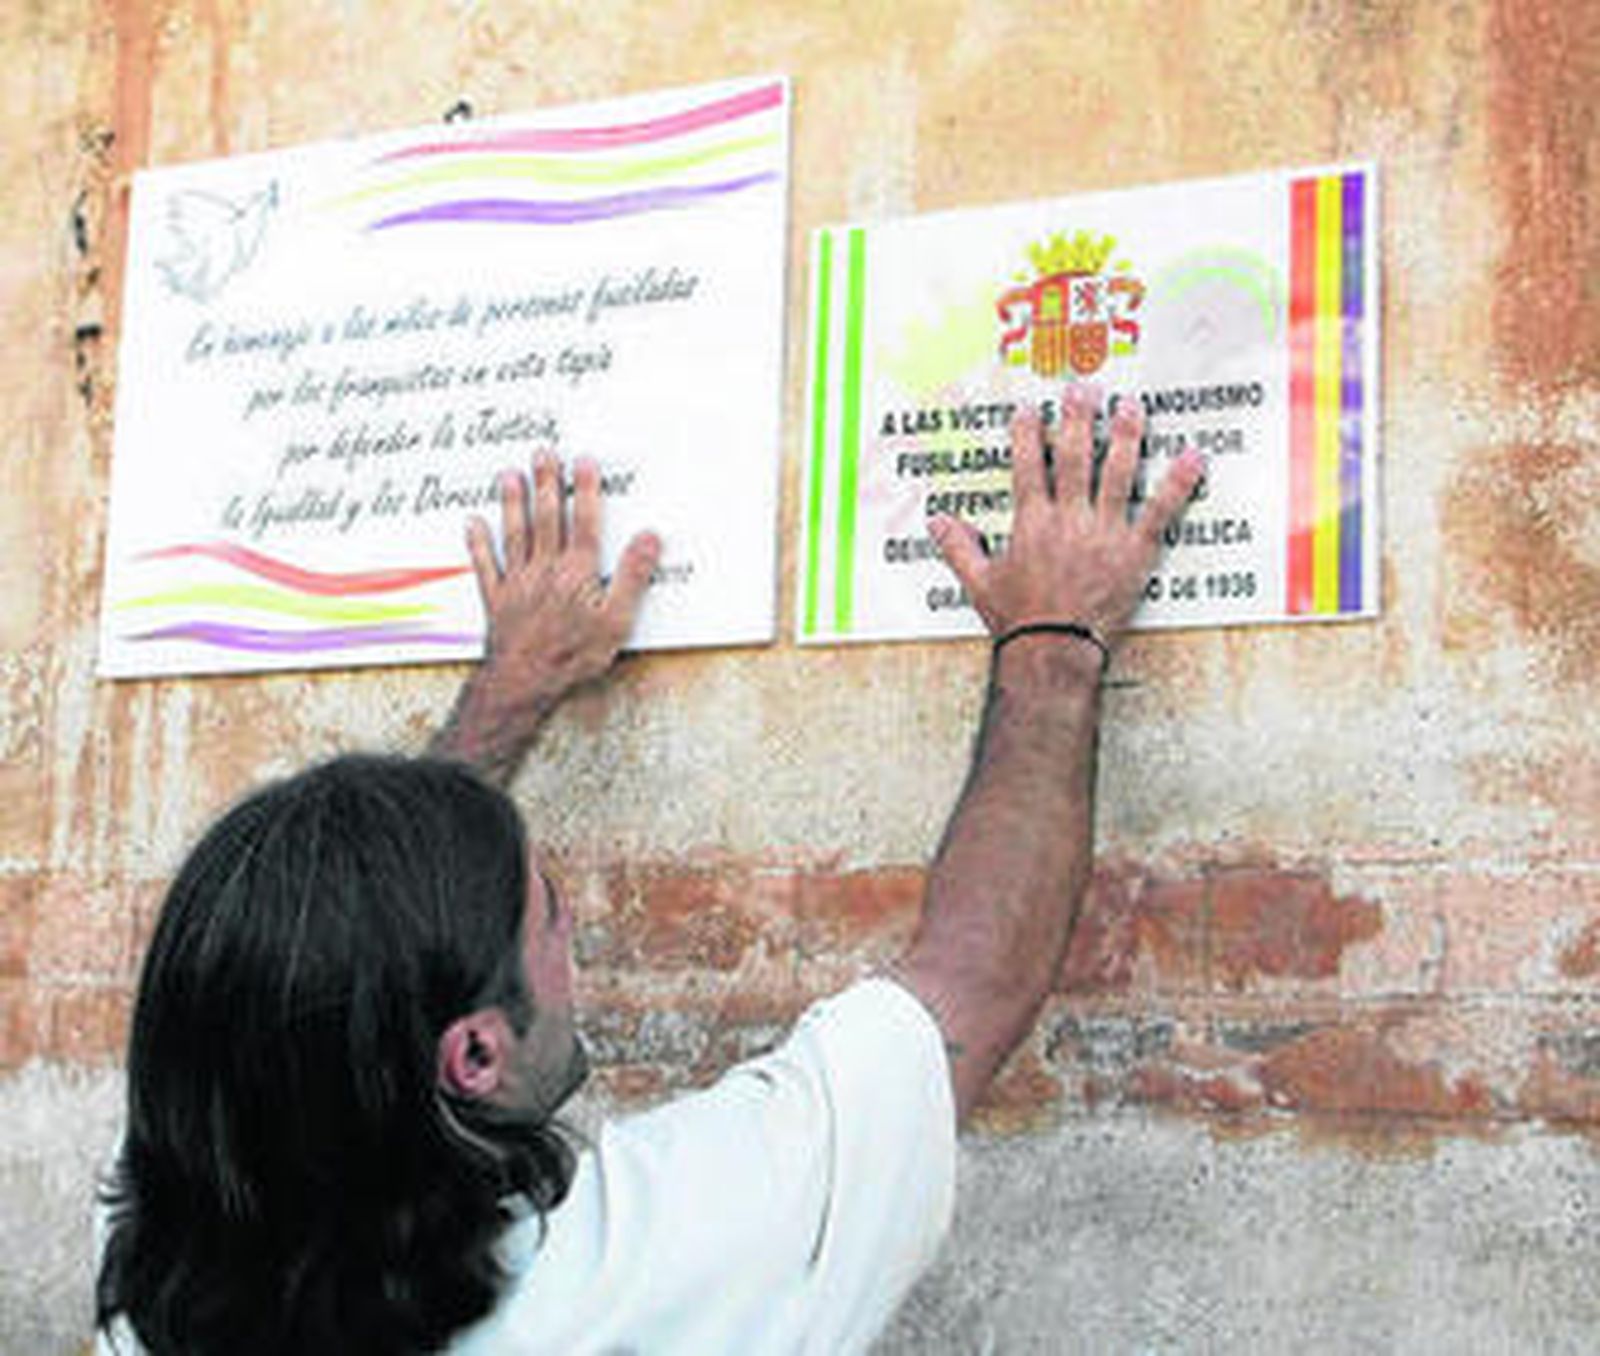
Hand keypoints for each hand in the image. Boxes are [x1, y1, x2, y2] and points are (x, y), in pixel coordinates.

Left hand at [431, 454, 659, 782]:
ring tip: (511, 475)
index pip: (585, 523)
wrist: (525, 681)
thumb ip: (633, 576)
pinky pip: (486, 566)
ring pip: (516, 534)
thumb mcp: (617, 620)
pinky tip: (473, 523)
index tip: (584, 462)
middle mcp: (545, 570)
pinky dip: (478, 543)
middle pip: (547, 519)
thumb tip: (649, 538)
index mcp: (577, 573)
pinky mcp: (498, 600)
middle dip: (547, 484)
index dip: (586, 491)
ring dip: (513, 502)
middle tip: (544, 454)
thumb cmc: (573, 655)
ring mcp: (518, 583)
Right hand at [929, 386, 1203, 647]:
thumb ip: (959, 547)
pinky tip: (1192, 457)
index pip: (1029, 466)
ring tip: (1131, 407)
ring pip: (1117, 472)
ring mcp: (1104, 532)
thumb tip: (937, 522)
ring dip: (1125, 435)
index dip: (1029, 434)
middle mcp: (1068, 519)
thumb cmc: (1018, 621)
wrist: (1053, 652)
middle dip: (1079, 418)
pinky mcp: (1135, 551)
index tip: (1030, 411)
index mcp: (1031, 523)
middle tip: (1085, 388)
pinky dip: (1178, 483)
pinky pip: (1160, 511)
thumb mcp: (979, 582)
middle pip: (1076, 456)